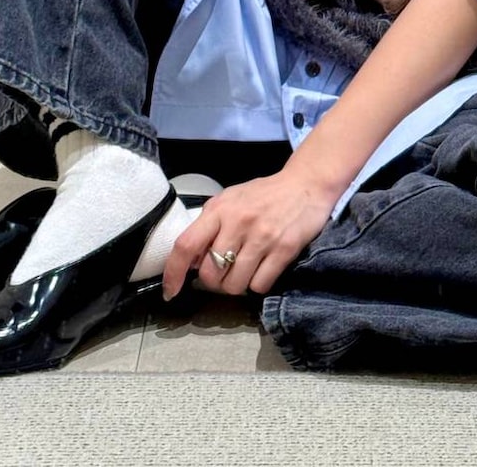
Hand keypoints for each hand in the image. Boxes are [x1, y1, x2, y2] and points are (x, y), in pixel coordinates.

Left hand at [162, 166, 337, 298]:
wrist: (306, 184)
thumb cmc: (263, 195)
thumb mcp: (230, 201)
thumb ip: (209, 226)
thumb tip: (189, 261)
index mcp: (219, 209)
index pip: (186, 245)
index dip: (173, 273)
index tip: (170, 292)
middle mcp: (238, 222)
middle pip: (210, 274)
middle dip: (214, 281)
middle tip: (225, 272)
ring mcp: (262, 237)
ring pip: (234, 285)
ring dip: (237, 285)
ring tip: (246, 270)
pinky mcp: (284, 249)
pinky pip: (259, 285)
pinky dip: (258, 284)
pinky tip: (263, 269)